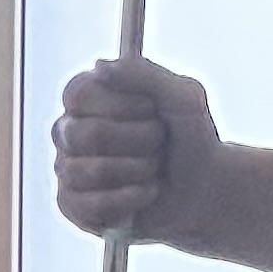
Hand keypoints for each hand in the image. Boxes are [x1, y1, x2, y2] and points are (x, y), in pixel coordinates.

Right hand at [52, 57, 219, 244]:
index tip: (153, 110)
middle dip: (139, 142)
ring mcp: (67, 167)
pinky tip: (146, 192)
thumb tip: (98, 66)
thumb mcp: (183, 97)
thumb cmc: (190, 137)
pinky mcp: (71, 205)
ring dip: (137, 171)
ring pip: (85, 171)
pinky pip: (87, 205)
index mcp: (87, 96)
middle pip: (86, 134)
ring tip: (154, 169)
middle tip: (160, 143)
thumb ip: (145, 74)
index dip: (121, 106)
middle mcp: (70, 129)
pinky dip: (129, 199)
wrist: (205, 189)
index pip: (79, 95)